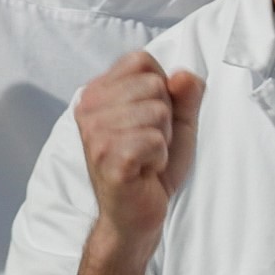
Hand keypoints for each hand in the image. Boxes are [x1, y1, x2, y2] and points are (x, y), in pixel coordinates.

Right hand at [77, 51, 202, 256]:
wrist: (136, 214)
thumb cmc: (152, 166)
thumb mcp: (177, 122)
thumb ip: (185, 94)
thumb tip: (184, 75)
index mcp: (97, 92)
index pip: (142, 61)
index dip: (162, 89)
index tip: (151, 119)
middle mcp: (88, 107)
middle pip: (153, 84)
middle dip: (164, 117)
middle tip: (148, 143)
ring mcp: (94, 132)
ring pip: (157, 111)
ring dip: (162, 139)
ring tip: (146, 157)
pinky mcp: (108, 157)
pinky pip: (154, 140)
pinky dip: (159, 157)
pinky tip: (145, 170)